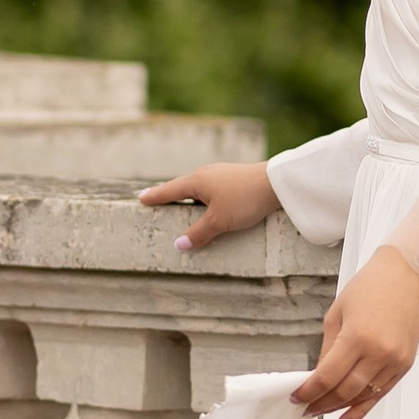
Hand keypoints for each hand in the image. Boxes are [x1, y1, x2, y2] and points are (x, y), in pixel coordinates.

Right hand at [139, 160, 279, 252]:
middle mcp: (206, 174)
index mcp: (196, 181)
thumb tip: (179, 244)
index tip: (141, 198)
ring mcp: (221, 175)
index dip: (155, 197)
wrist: (277, 184)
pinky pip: (212, 191)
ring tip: (182, 209)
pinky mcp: (235, 179)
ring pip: (199, 189)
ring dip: (190, 199)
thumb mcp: (219, 221)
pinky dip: (205, 200)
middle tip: (158, 202)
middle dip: (171, 196)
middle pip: (183, 188)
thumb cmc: (244, 200)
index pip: (169, 190)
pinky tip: (210, 208)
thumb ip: (198, 233)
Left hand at [295, 245, 418, 418]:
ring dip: (340, 408)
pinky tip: (346, 418)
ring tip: (322, 412)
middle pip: (344, 391)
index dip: (309, 392)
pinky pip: (381, 393)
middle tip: (306, 409)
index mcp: (357, 337)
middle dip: (321, 404)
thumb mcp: (337, 314)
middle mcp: (378, 352)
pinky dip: (363, 408)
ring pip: (363, 396)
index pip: (327, 377)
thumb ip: (327, 349)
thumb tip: (318, 378)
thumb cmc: (369, 288)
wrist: (406, 276)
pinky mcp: (405, 364)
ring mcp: (395, 361)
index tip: (296, 397)